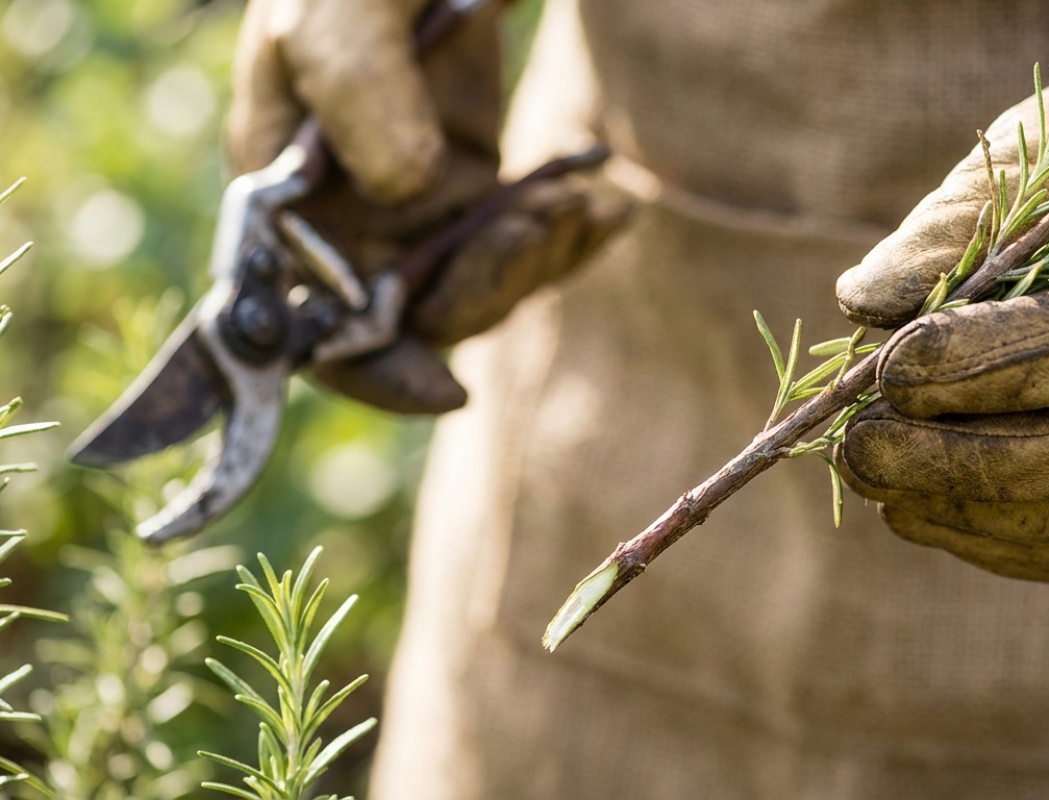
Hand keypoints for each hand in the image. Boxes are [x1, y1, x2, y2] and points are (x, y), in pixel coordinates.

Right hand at [227, 0, 628, 412]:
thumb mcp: (343, 8)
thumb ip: (356, 90)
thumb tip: (404, 190)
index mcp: (288, 192)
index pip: (309, 319)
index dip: (368, 370)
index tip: (442, 388)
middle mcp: (350, 214)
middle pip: (411, 317)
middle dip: (484, 289)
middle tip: (539, 225)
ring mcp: (419, 202)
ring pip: (479, 288)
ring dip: (535, 259)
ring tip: (577, 199)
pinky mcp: (479, 185)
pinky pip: (524, 247)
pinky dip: (571, 239)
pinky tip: (608, 206)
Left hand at [832, 66, 1048, 581]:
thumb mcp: (1040, 153)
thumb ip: (960, 219)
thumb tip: (865, 302)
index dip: (994, 361)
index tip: (895, 365)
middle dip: (964, 457)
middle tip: (858, 444)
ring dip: (962, 506)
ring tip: (863, 473)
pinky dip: (990, 539)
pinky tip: (908, 511)